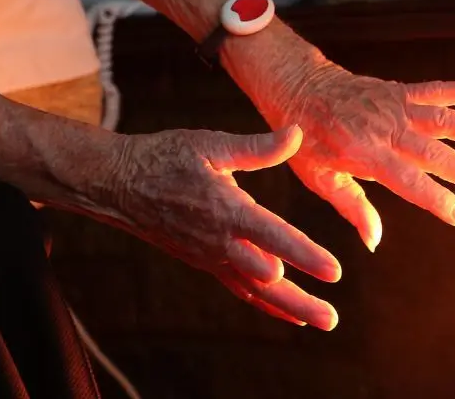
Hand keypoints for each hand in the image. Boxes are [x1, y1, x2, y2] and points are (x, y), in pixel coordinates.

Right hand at [96, 125, 339, 329]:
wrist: (119, 184)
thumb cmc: (166, 157)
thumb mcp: (211, 144)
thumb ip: (257, 147)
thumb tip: (297, 133)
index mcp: (227, 209)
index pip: (274, 236)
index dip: (305, 255)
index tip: (334, 271)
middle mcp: (220, 241)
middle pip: (268, 279)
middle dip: (302, 299)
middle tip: (332, 320)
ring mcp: (212, 257)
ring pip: (256, 291)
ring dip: (290, 308)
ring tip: (323, 322)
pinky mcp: (205, 263)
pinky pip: (240, 289)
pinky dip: (266, 305)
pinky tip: (292, 315)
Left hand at [259, 64, 454, 250]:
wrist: (297, 87)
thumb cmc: (305, 140)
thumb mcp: (318, 179)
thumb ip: (352, 207)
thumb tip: (374, 242)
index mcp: (364, 153)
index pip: (409, 181)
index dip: (437, 200)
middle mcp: (385, 128)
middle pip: (435, 153)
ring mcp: (394, 107)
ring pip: (443, 119)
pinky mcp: (399, 91)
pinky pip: (436, 89)